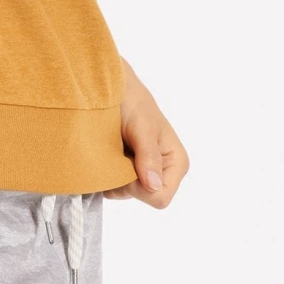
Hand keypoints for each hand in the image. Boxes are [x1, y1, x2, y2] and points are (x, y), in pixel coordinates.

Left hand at [103, 57, 188, 207]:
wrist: (110, 86)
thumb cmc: (131, 100)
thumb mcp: (141, 126)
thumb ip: (148, 155)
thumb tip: (154, 186)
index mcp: (176, 162)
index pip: (160, 197)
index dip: (139, 187)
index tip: (125, 163)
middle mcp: (164, 171)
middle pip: (142, 197)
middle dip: (124, 180)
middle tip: (115, 151)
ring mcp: (146, 172)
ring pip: (126, 194)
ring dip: (113, 175)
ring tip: (111, 149)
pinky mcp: (130, 170)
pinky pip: (116, 186)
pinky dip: (107, 172)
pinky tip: (106, 153)